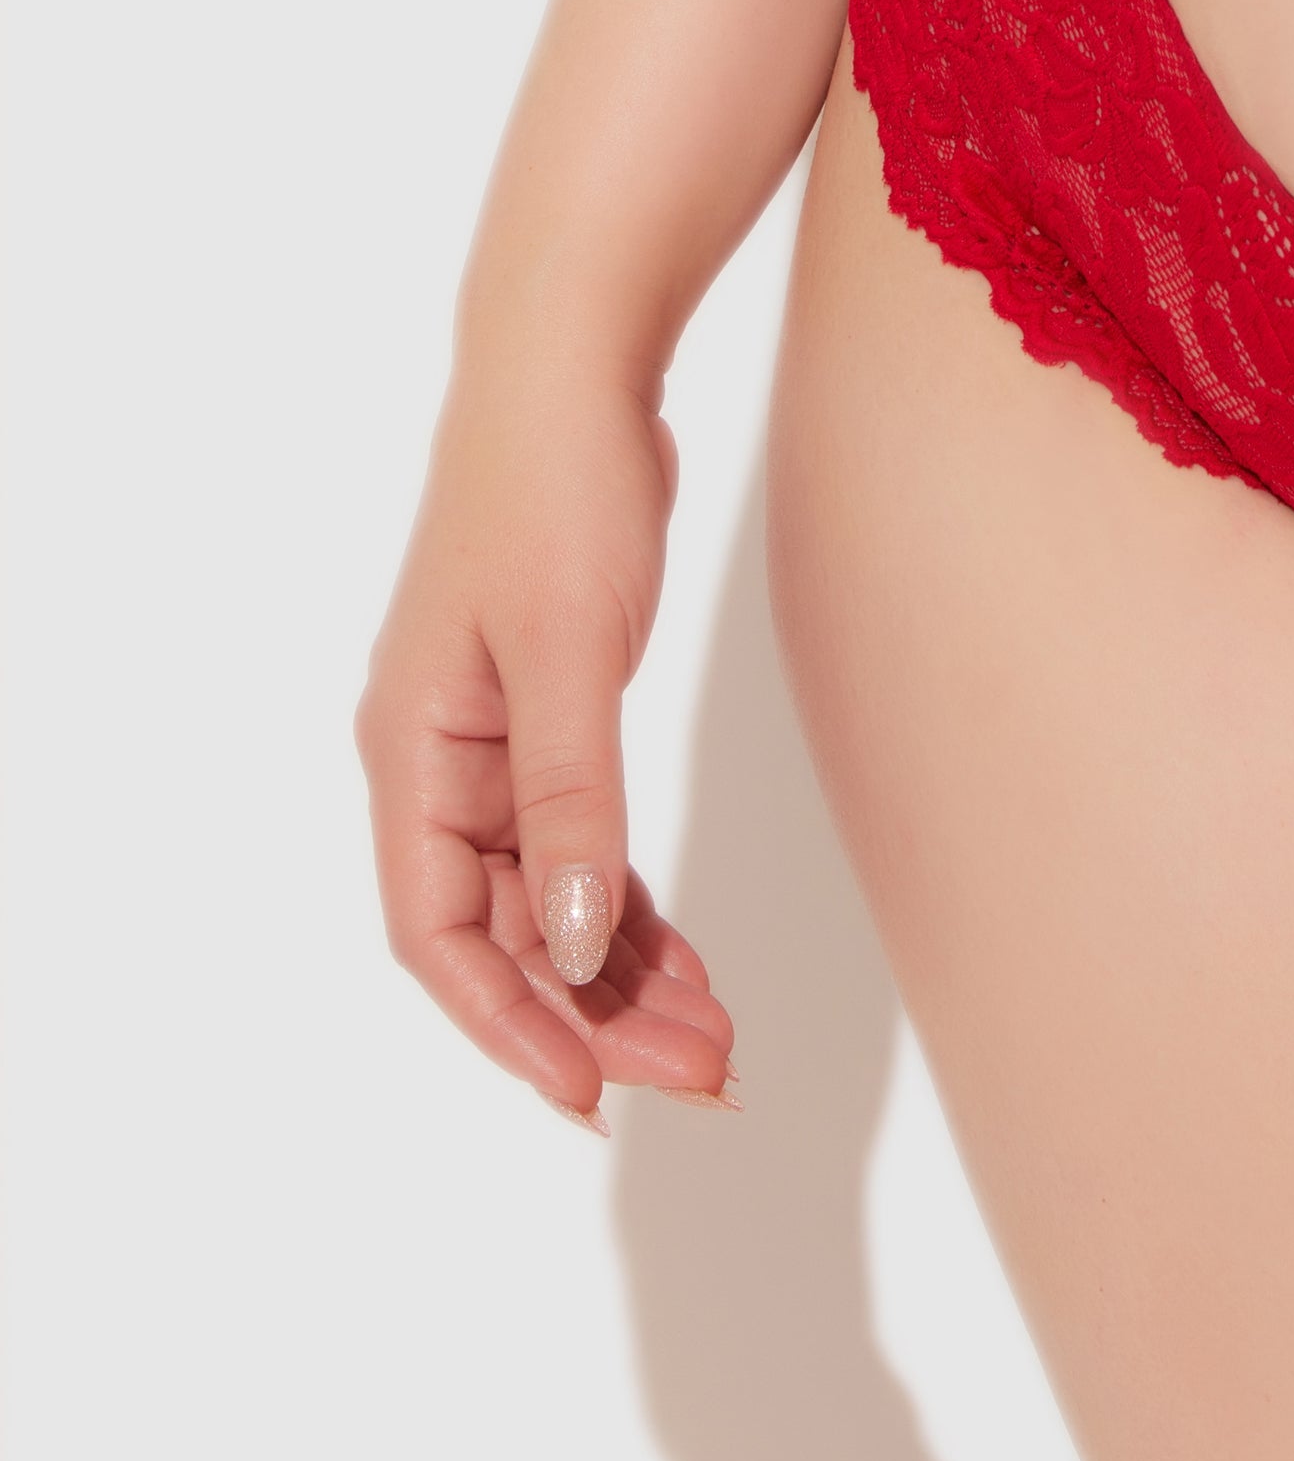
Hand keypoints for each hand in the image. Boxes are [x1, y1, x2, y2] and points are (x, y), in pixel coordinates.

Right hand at [359, 349, 733, 1119]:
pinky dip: (631, 904)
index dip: (507, 1025)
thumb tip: (578, 947)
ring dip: (623, 969)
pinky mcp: (549, 716)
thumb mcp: (568, 647)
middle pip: (506, 932)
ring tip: (712, 1033)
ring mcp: (494, 743)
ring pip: (552, 898)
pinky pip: (581, 845)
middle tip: (700, 1073)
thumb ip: (572, 800)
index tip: (590, 1095)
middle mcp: (439, 762)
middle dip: (594, 1011)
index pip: (439, 936)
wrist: (578, 366)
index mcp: (414, 752)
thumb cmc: (556, 486)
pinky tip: (687, 954)